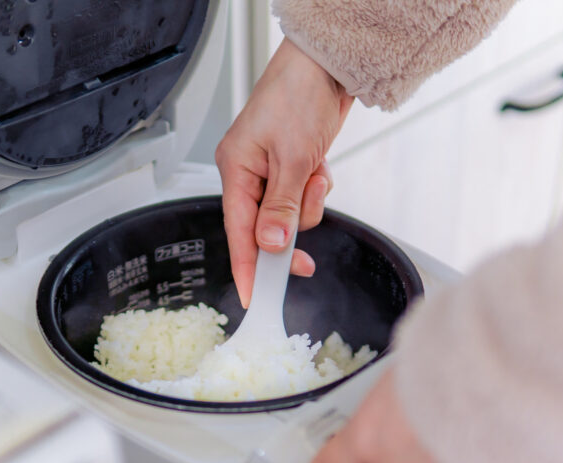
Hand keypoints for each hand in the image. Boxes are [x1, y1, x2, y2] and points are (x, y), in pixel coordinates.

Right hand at [215, 38, 353, 307]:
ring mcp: (270, 171)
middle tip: (305, 262)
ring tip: (315, 175)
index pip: (237, 232)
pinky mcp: (291, 167)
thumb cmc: (298, 95)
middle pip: (264, 228)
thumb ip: (281, 208)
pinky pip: (303, 197)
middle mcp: (248, 173)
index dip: (245, 269)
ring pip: (289, 215)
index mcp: (235, 169)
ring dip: (308, 204)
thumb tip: (270, 244)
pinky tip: (320, 168)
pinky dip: (316, 189)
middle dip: (288, 235)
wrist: (327, 64)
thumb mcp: (292, 158)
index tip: (252, 298)